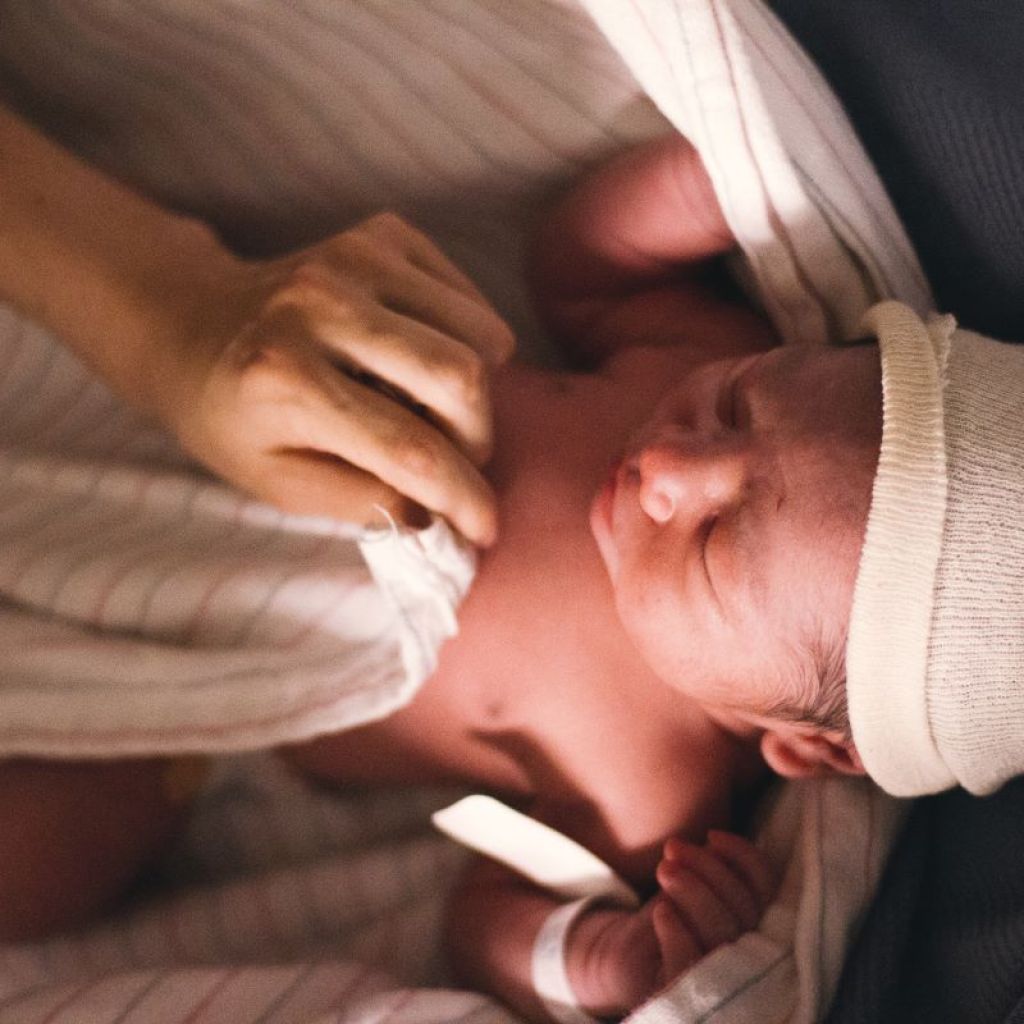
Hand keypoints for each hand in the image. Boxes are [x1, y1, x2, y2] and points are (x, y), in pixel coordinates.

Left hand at [155, 212, 513, 544]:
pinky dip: (469, 344)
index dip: (463, 497)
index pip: (410, 449)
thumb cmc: (232, 417)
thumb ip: (361, 503)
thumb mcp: (278, 484)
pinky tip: (424, 364)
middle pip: (460, 379)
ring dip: (474, 393)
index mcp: (286, 380)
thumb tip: (440, 513)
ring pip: (480, 335)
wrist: (190, 323)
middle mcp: (321, 305)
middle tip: (454, 463)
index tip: (487, 529)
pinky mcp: (383, 234)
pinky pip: (471, 301)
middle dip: (477, 439)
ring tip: (433, 412)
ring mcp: (355, 258)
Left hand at [565, 831, 774, 1016]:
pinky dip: (677, 932)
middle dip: (708, 869)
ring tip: (664, 869)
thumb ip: (711, 871)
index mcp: (754, 927)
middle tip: (673, 848)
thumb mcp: (690, 884)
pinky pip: (689, 964)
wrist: (623, 954)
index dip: (745, 858)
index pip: (766, 891)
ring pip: (722, 934)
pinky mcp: (681, 992)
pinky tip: (660, 912)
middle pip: (744, 910)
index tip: (712, 834)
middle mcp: (747, 959)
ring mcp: (718, 981)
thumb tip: (715, 845)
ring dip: (693, 893)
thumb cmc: (667, 916)